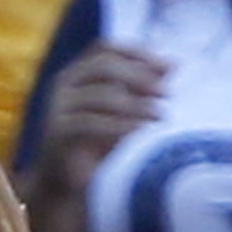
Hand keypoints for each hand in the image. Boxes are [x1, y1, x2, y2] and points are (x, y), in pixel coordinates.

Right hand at [27, 42, 165, 202]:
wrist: (65, 183)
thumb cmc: (96, 143)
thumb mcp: (122, 112)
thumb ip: (141, 87)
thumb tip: (172, 64)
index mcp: (77, 73)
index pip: (105, 49)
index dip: (136, 53)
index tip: (167, 67)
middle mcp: (65, 84)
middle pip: (103, 65)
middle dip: (138, 76)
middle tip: (165, 92)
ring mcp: (59, 107)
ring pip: (101, 95)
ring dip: (136, 103)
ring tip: (159, 114)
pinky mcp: (59, 132)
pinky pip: (93, 123)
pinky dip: (121, 125)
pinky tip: (142, 129)